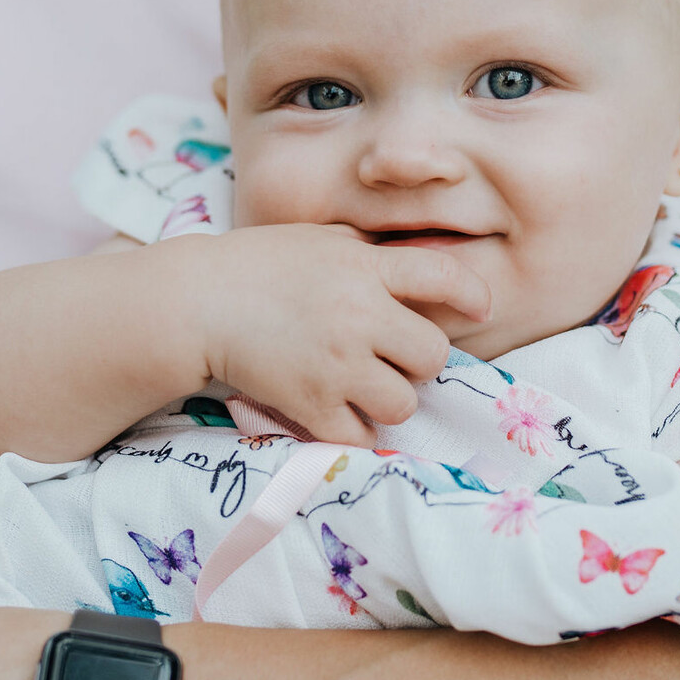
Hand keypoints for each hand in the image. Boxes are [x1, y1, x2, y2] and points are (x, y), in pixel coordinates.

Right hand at [170, 224, 488, 444]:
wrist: (196, 302)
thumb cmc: (258, 264)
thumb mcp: (321, 241)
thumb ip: (371, 258)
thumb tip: (424, 276)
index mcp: (364, 267)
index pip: (443, 275)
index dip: (473, 294)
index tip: (483, 308)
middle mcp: (358, 314)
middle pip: (432, 353)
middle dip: (417, 358)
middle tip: (390, 355)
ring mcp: (335, 363)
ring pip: (402, 402)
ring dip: (388, 399)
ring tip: (361, 386)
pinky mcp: (310, 403)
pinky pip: (361, 437)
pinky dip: (354, 431)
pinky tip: (338, 414)